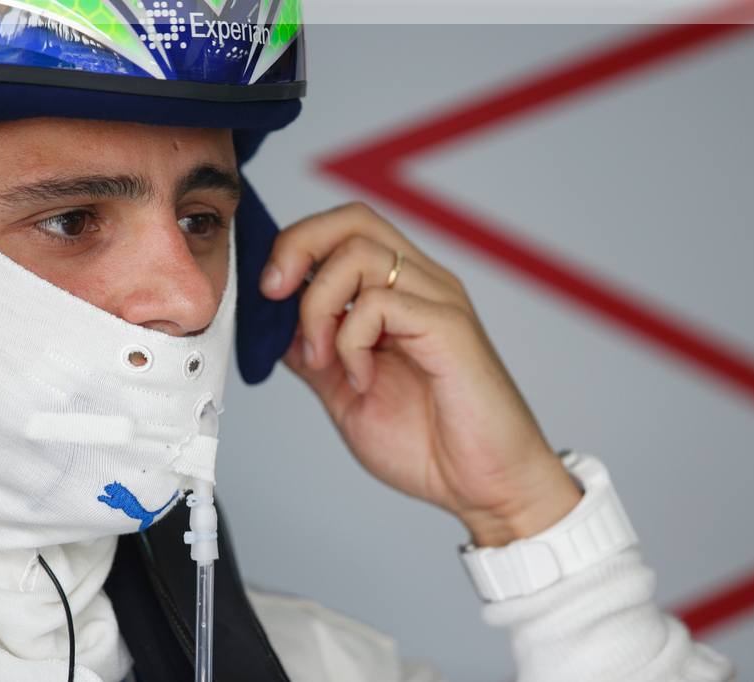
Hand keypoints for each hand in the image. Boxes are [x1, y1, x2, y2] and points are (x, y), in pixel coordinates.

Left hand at [260, 203, 581, 545]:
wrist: (485, 486)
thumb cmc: (429, 444)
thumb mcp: (347, 395)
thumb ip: (313, 355)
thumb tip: (271, 325)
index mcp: (399, 294)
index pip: (345, 230)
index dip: (297, 246)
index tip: (268, 294)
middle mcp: (422, 286)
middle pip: (353, 220)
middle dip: (298, 247)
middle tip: (275, 295)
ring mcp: (438, 302)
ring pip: (360, 254)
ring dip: (319, 307)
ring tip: (323, 360)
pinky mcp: (449, 327)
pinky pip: (381, 303)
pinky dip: (351, 341)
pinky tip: (363, 379)